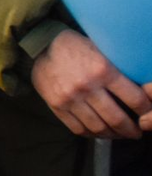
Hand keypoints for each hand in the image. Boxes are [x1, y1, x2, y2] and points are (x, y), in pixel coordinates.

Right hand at [33, 29, 151, 138]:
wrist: (39, 44)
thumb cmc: (74, 45)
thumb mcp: (98, 48)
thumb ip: (116, 67)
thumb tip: (140, 87)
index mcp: (102, 68)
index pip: (135, 99)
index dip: (146, 110)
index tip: (147, 114)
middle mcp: (87, 85)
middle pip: (117, 119)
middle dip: (131, 130)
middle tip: (135, 132)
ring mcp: (70, 98)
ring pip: (99, 128)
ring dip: (113, 135)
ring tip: (118, 134)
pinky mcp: (57, 105)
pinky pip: (79, 129)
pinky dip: (92, 134)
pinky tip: (98, 131)